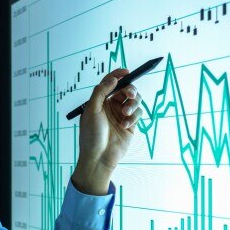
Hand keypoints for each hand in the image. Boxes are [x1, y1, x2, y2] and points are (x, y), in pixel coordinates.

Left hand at [71, 67, 142, 194]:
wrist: (99, 157)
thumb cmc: (91, 135)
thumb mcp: (91, 110)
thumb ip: (101, 91)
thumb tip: (112, 79)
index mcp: (101, 100)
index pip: (110, 82)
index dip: (118, 74)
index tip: (126, 72)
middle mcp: (112, 105)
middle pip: (126, 89)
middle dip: (130, 89)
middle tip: (129, 94)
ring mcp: (122, 114)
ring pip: (135, 100)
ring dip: (133, 104)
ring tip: (125, 114)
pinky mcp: (131, 123)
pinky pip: (138, 113)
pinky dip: (133, 117)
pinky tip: (125, 125)